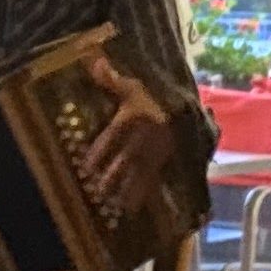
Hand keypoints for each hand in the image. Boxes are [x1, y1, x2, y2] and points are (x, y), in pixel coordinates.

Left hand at [76, 55, 182, 214]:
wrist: (185, 104)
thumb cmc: (153, 94)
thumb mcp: (133, 84)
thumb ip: (113, 78)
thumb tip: (94, 62)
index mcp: (135, 117)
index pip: (114, 136)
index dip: (100, 152)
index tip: (85, 167)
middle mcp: (147, 136)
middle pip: (127, 158)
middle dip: (113, 176)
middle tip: (97, 192)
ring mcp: (159, 150)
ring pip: (141, 172)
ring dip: (127, 189)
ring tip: (114, 204)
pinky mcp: (168, 160)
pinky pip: (155, 178)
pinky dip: (145, 194)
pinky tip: (134, 208)